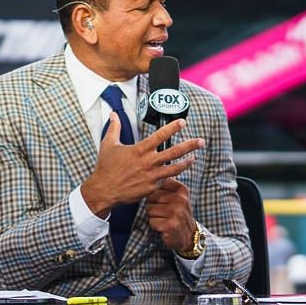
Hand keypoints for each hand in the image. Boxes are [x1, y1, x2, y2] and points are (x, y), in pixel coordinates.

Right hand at [80, 116, 203, 215]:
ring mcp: (152, 176)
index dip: (173, 127)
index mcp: (140, 149)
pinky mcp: (151, 188)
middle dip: (190, 145)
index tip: (183, 122)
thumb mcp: (108, 144)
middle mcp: (149, 162)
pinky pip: (163, 181)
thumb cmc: (106, 167)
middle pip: (175, 151)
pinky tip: (172, 174)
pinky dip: (168, 177)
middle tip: (201, 141)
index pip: (161, 135)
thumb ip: (114, 128)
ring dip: (186, 162)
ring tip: (193, 158)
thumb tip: (113, 114)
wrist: (104, 190)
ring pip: (175, 168)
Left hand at [143, 176, 196, 255]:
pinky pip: (151, 221)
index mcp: (181, 190)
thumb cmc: (177, 214)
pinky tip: (163, 226)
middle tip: (164, 212)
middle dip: (153, 205)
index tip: (163, 200)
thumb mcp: (177, 197)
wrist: (188, 235)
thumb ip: (166, 186)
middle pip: (151, 197)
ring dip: (153, 216)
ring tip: (164, 219)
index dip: (155, 193)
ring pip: (149, 209)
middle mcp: (180, 199)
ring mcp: (176, 212)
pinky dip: (155, 225)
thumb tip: (148, 177)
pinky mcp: (171, 225)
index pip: (158, 184)